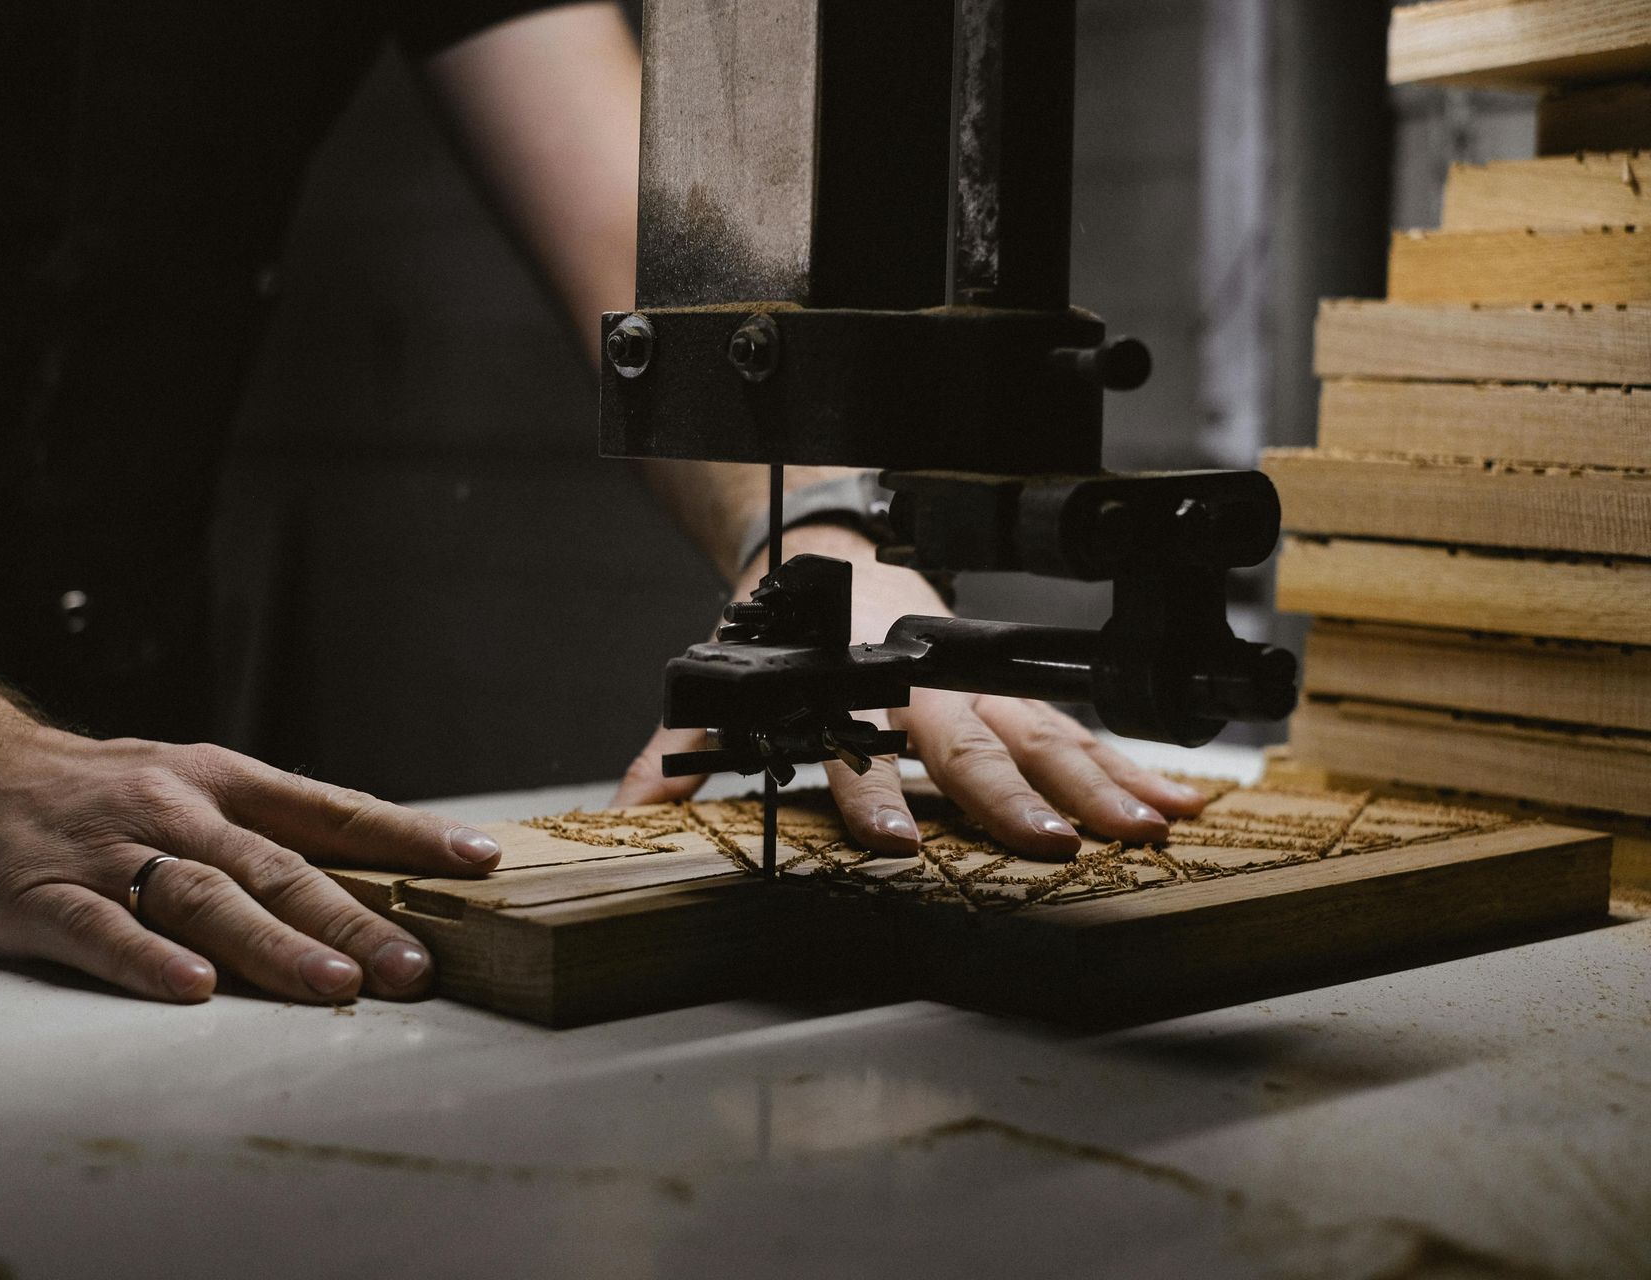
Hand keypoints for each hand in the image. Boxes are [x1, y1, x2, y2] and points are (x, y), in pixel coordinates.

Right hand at [0, 727, 501, 1003]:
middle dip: (353, 919)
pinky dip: (149, 960)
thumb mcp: (189, 785)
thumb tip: (379, 874)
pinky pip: (101, 930)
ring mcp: (108, 852)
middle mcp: (175, 811)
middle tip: (413, 967)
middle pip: (279, 867)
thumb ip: (267, 831)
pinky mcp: (39, 895)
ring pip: (204, 899)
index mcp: (222, 782)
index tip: (478, 862)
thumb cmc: (97, 791)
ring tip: (333, 985)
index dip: (406, 835)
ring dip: (273, 944)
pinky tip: (195, 991)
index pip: (332, 809)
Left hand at [615, 525, 1209, 858]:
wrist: (831, 555)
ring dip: (1100, 781)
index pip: (855, 747)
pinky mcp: (1014, 689)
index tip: (897, 846)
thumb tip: (626, 811)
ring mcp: (976, 683)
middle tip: (1062, 843)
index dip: (872, 795)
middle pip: (972, 740)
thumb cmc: (787, 636)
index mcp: (847, 683)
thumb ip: (675, 751)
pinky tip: (1181, 799)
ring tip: (1149, 828)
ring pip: (1043, 729)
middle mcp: (921, 682)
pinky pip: (1078, 729)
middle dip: (1018, 794)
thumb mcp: (722, 686)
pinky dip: (1132, 765)